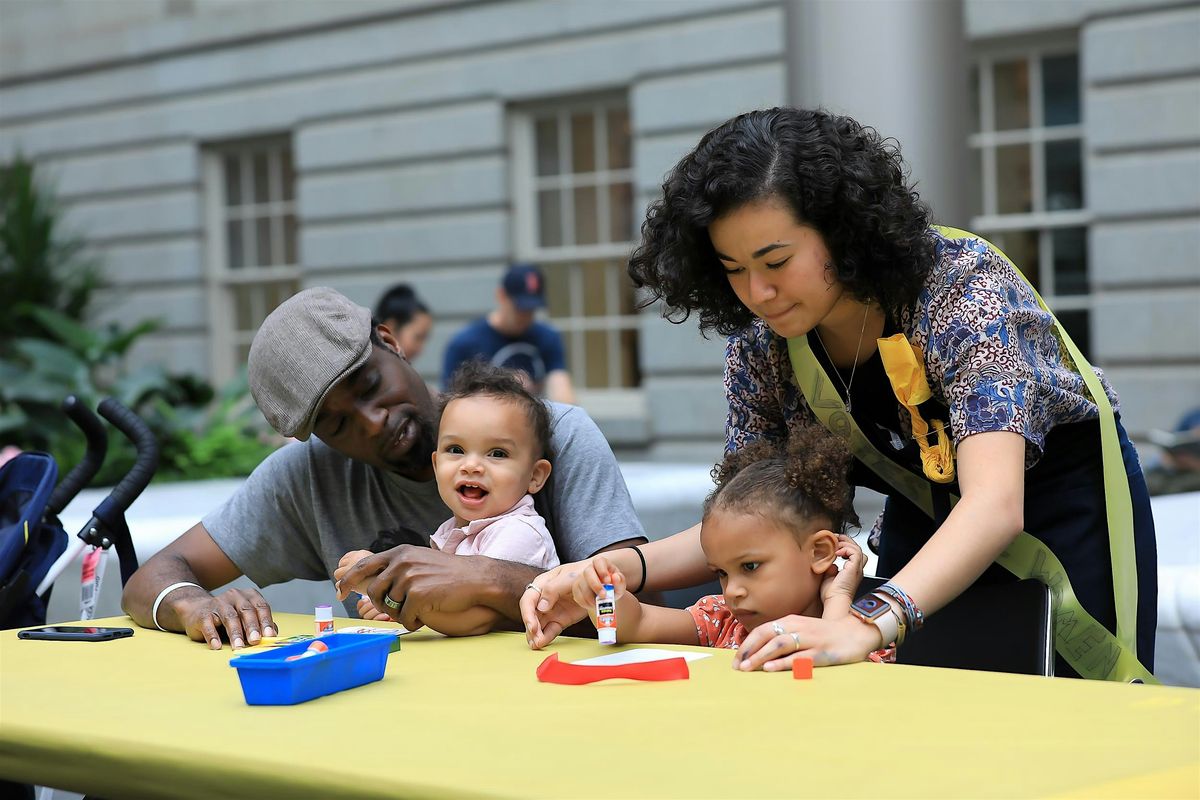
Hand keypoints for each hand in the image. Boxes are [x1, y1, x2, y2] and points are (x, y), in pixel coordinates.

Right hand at [170, 586, 276, 649]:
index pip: (261, 607)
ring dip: (235, 633)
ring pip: (229, 617)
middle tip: (255, 641)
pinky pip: (209, 625)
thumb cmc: (229, 617)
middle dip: (252, 626)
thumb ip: (260, 624)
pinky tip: (216, 646)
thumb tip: (272, 636)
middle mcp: (235, 596)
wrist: (198, 610)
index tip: (270, 636)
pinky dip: (213, 636)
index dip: (266, 621)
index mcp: (249, 596)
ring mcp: (218, 603)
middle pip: (246, 611)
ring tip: (238, 646)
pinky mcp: (203, 614)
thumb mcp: (246, 618)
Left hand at [335, 544, 490, 629]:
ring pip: (390, 607)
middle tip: (396, 610)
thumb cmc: (449, 573)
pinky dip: (413, 623)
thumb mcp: (420, 560)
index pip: (364, 565)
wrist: (476, 578)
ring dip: (402, 614)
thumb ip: (398, 566)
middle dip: (381, 605)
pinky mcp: (418, 595)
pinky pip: (404, 618)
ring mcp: (409, 578)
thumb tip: (373, 581)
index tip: (340, 591)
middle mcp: (402, 562)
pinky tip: (425, 616)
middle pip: (374, 592)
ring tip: (419, 610)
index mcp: (400, 553)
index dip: (348, 580)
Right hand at [520, 559, 595, 648]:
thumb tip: (541, 607)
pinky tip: (543, 643)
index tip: (532, 626)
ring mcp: (551, 611)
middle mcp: (543, 599)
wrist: (598, 580)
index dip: (528, 614)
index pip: (528, 600)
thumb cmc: (581, 573)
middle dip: (531, 628)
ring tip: (536, 645)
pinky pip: (550, 630)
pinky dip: (546, 637)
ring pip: (538, 625)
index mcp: (542, 584)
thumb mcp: (567, 577)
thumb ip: (552, 589)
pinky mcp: (559, 620)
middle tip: (535, 639)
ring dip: (536, 636)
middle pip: (531, 615)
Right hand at [571, 556, 626, 625]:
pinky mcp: (576, 588)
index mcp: (602, 563)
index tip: (608, 581)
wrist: (608, 596)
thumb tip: (615, 577)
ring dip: (590, 596)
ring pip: (581, 584)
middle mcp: (590, 568)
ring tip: (599, 603)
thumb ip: (620, 581)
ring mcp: (581, 578)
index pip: (598, 561)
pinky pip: (577, 595)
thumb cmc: (614, 587)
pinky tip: (593, 605)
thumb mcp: (620, 585)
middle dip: (595, 585)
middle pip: (587, 572)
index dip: (602, 570)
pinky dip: (585, 602)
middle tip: (604, 596)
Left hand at [732, 614, 881, 672]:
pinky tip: (770, 668)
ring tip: (747, 668)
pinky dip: (782, 662)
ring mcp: (809, 639)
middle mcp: (798, 627)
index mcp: (791, 621)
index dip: (747, 644)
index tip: (735, 659)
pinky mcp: (820, 652)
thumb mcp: (802, 630)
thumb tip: (759, 652)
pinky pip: (798, 657)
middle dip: (749, 650)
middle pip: (767, 635)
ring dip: (760, 656)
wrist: (856, 633)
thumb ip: (783, 637)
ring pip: (779, 645)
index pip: (762, 630)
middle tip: (736, 666)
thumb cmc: (825, 634)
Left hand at [820, 534, 865, 610]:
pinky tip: (837, 552)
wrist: (835, 602)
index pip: (853, 554)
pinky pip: (855, 552)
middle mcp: (856, 569)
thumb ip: (829, 568)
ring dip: (845, 543)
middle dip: (846, 541)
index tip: (834, 543)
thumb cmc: (831, 595)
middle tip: (835, 538)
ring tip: (835, 544)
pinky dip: (846, 549)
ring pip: (857, 548)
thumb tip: (829, 562)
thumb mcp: (827, 577)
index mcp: (851, 572)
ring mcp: (857, 569)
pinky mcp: (855, 568)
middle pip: (857, 549)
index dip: (844, 546)